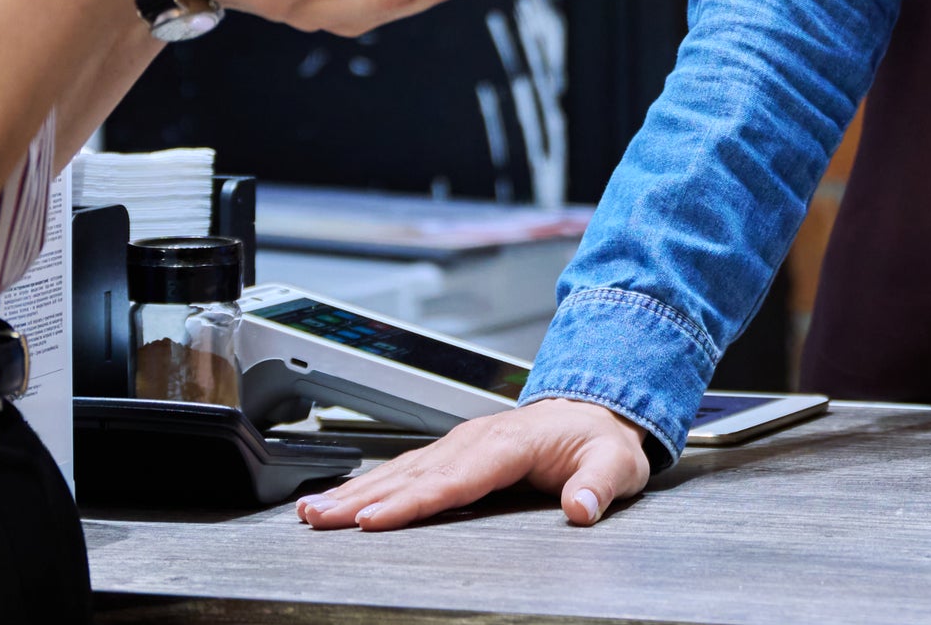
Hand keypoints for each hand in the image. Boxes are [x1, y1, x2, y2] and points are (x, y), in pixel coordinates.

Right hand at [297, 398, 653, 530]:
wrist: (596, 410)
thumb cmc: (601, 441)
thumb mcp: (616, 463)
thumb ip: (599, 484)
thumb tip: (581, 507)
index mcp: (511, 443)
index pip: (455, 478)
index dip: (412, 501)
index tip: (373, 519)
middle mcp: (477, 440)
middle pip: (413, 474)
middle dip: (362, 498)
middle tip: (320, 520)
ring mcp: (461, 444)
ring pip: (401, 470)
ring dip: (355, 490)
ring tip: (314, 512)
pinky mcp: (452, 453)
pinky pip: (405, 469)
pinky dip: (369, 485)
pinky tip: (341, 500)